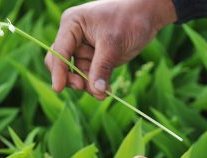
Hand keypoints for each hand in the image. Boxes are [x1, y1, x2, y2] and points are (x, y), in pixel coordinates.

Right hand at [45, 0, 176, 98]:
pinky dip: (97, 85)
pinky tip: (107, 91)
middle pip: (62, 64)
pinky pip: (91, 76)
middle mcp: (74, 37)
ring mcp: (85, 49)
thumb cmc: (129, 19)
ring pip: (78, 73)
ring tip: (104, 94)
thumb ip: (102, 67)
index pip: (59, 51)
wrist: (148, 15)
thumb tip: (96, 90)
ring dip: (88, 85)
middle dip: (72, 78)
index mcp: (72, 25)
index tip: (58, 89)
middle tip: (83, 88)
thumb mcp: (113, 43)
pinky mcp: (96, 58)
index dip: (58, 71)